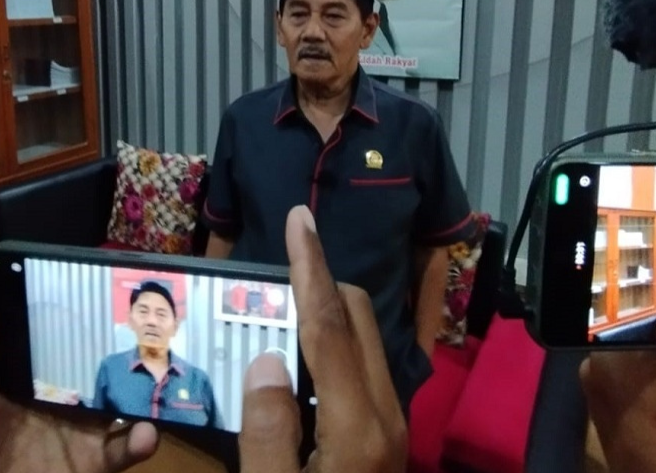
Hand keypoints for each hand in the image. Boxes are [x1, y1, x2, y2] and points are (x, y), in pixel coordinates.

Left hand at [0, 247, 158, 472]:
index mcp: (24, 371)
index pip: (64, 332)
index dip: (90, 309)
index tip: (120, 282)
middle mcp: (54, 398)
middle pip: (103, 365)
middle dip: (135, 346)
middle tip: (165, 324)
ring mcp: (73, 435)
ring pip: (124, 405)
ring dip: (149, 390)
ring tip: (164, 375)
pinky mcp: (85, 468)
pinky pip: (122, 452)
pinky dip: (141, 441)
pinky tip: (145, 431)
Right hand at [238, 206, 405, 472]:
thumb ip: (267, 433)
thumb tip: (266, 362)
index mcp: (358, 427)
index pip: (330, 328)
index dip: (311, 269)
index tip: (299, 219)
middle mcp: (385, 415)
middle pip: (357, 320)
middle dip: (317, 286)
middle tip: (265, 282)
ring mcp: (391, 425)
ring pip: (363, 342)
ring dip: (321, 319)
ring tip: (270, 319)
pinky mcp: (385, 436)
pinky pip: (360, 370)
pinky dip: (328, 352)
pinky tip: (290, 368)